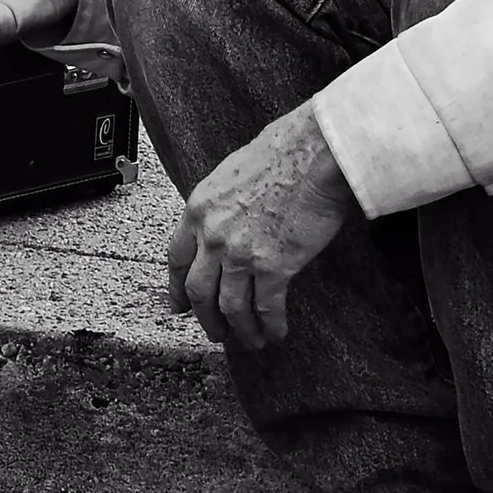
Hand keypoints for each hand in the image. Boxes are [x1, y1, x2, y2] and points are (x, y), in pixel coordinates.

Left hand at [166, 103, 360, 349]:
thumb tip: (228, 223)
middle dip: (206, 318)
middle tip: (215, 332)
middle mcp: (213, 236)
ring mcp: (241, 254)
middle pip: (199, 291)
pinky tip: (275, 333)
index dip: (177, 287)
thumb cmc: (283, 152)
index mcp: (199, 209)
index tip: (179, 304)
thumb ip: (222, 205)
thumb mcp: (232, 174)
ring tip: (250, 340)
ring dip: (240, 329)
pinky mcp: (275, 266)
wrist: (315, 154)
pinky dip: (269, 325)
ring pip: (230, 306)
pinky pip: (266, 307)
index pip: (177, 258)